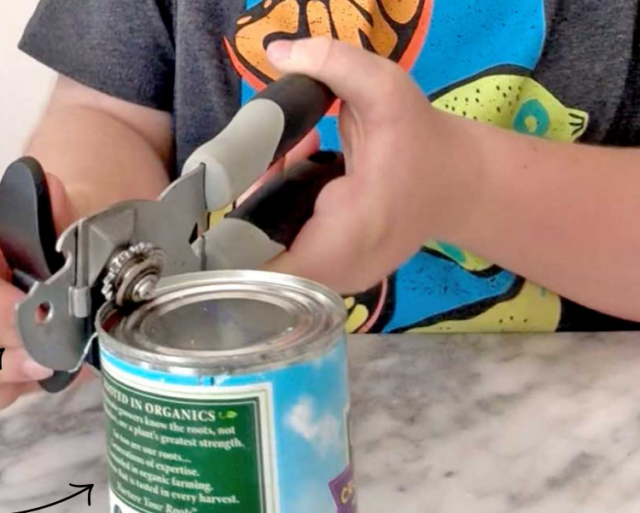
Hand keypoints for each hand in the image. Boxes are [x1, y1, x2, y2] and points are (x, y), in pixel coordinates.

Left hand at [264, 38, 483, 293]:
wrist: (458, 183)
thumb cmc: (422, 142)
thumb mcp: (385, 89)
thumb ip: (334, 64)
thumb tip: (277, 52)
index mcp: (348, 236)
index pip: (263, 265)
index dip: (234, 235)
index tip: (241, 185)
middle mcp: (337, 272)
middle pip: (256, 263)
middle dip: (244, 211)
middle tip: (264, 161)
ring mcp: (333, 280)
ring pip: (267, 262)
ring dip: (258, 213)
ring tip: (281, 162)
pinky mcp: (331, 274)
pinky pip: (283, 256)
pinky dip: (275, 220)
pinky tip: (294, 178)